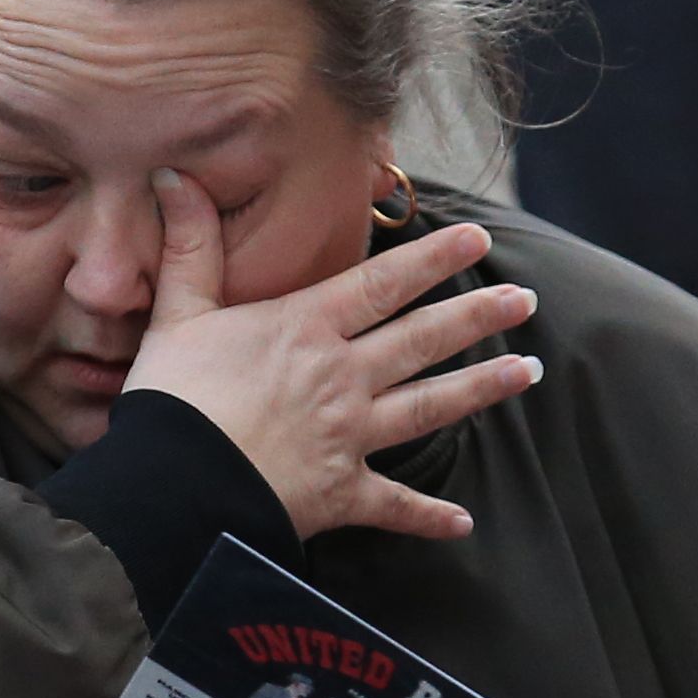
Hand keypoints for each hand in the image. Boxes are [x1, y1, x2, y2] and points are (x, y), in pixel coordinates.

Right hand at [121, 171, 538, 541]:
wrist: (170, 488)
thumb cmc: (171, 399)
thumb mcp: (176, 313)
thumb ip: (188, 245)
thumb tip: (172, 174)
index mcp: (305, 328)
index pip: (382, 283)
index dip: (432, 257)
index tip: (477, 237)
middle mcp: (341, 376)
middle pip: (422, 339)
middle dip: (477, 316)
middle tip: (525, 300)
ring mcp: (349, 436)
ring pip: (428, 407)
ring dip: (481, 389)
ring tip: (527, 372)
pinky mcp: (341, 494)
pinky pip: (394, 506)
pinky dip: (428, 516)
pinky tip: (462, 522)